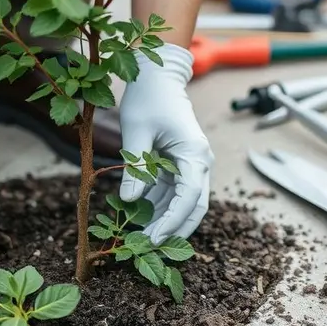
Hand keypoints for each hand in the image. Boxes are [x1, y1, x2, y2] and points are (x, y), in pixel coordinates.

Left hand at [118, 43, 212, 244]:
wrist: (156, 76)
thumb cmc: (148, 98)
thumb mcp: (136, 133)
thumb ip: (135, 168)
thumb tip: (128, 201)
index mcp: (195, 154)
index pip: (189, 198)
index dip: (172, 222)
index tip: (152, 239)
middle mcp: (198, 162)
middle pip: (193, 207)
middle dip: (173, 230)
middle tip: (148, 249)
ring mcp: (190, 164)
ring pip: (182, 203)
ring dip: (163, 221)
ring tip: (138, 238)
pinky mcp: (178, 164)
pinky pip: (171, 192)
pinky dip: (157, 207)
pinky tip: (138, 219)